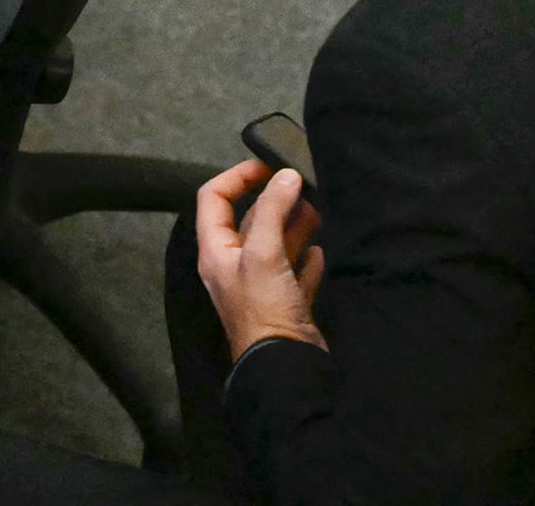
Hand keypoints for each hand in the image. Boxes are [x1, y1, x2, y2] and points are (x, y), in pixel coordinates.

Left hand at [194, 159, 325, 362]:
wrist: (286, 368)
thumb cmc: (264, 311)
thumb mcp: (264, 253)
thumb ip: (274, 211)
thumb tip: (286, 176)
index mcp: (217, 251)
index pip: (214, 198)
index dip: (236, 177)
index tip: (267, 166)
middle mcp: (235, 266)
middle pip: (251, 220)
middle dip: (276, 201)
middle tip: (304, 187)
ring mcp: (261, 287)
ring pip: (277, 245)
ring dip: (296, 226)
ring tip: (319, 211)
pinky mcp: (286, 304)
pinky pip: (296, 274)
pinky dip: (307, 260)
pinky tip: (319, 252)